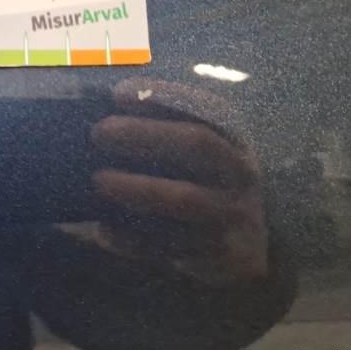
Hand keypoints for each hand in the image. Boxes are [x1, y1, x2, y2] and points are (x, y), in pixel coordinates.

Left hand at [68, 78, 267, 284]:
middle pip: (198, 144)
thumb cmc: (208, 190)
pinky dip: (133, 238)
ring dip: (139, 187)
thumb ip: (163, 135)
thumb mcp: (203, 159)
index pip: (202, 108)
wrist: (251, 254)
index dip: (162, 97)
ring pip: (186, 198)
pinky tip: (102, 230)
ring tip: (99, 180)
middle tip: (99, 132)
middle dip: (146, 134)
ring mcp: (232, 215)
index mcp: (233, 141)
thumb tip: (104, 114)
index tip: (118, 93)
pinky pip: (171, 246)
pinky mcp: (219, 256)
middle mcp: (239, 174)